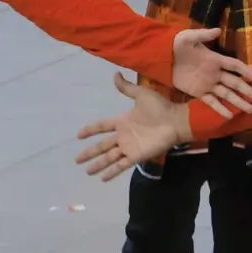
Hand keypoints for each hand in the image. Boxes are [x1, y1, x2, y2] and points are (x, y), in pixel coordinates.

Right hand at [75, 75, 194, 181]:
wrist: (175, 121)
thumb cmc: (160, 108)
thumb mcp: (141, 95)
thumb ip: (127, 88)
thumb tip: (115, 74)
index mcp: (122, 121)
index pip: (102, 127)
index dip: (90, 130)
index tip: (79, 135)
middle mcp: (123, 136)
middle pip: (102, 146)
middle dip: (90, 152)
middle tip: (77, 159)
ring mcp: (129, 147)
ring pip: (109, 158)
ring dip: (98, 165)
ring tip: (87, 171)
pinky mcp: (136, 156)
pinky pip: (121, 165)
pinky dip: (112, 172)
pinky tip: (103, 178)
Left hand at [170, 27, 251, 115]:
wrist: (162, 56)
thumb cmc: (176, 44)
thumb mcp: (188, 37)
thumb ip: (203, 35)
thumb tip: (217, 29)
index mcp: (215, 59)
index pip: (235, 66)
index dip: (248, 72)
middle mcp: (215, 73)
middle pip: (236, 83)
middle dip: (249, 91)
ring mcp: (208, 84)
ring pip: (227, 95)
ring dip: (239, 102)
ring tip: (251, 110)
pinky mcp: (198, 92)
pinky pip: (211, 101)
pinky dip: (220, 108)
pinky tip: (230, 116)